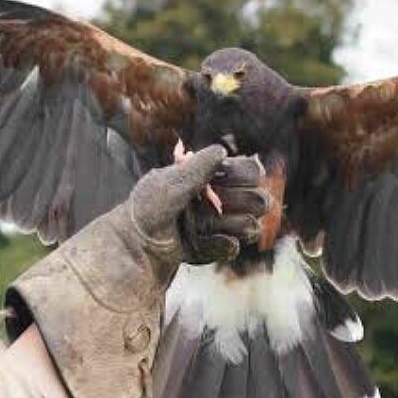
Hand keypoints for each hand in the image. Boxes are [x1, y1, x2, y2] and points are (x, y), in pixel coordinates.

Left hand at [127, 144, 267, 263]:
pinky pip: (233, 247)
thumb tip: (221, 150)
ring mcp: (222, 224)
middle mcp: (224, 198)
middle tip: (212, 204)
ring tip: (199, 225)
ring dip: (225, 225)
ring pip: (251, 226)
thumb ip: (196, 168)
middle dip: (240, 203)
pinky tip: (195, 242)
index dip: (245, 176)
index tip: (223, 180)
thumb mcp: (168, 182)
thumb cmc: (147, 209)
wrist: (136, 246)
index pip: (252, 171)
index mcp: (213, 176)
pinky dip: (215, 245)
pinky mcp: (218, 247)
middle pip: (260, 200)